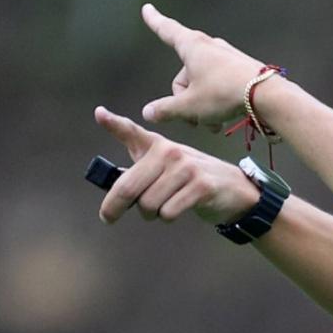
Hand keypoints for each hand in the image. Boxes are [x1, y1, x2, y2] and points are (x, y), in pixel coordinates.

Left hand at [93, 107, 259, 224]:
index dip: (113, 123)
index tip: (99, 114)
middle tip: (107, 217)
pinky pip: (168, 212)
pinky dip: (168, 218)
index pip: (132, 131)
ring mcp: (186, 168)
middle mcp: (170, 152)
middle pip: (129, 186)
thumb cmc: (191, 179)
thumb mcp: (165, 168)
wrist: (233, 188)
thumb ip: (139, 172)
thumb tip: (112, 190)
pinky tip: (177, 210)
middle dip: (114, 206)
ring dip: (150, 214)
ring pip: (148, 204)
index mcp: (158, 146)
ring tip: (161, 208)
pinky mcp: (200, 186)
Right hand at [140, 4, 267, 130]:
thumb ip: (166, 109)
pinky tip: (223, 120)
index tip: (147, 8)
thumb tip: (148, 112)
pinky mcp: (239, 68)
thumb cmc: (224, 95)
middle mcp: (209, 46)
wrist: (267, 96)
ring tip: (213, 124)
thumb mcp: (189, 106)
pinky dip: (216, 103)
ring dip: (201, 106)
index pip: (166, 31)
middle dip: (184, 100)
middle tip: (194, 120)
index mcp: (192, 46)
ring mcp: (226, 56)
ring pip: (201, 84)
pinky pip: (218, 86)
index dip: (154, 21)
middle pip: (184, 75)